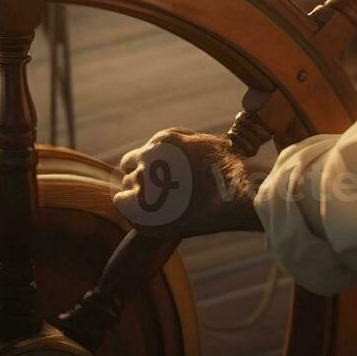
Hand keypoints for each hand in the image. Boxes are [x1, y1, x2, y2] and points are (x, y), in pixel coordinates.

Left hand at [114, 127, 264, 237]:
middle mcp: (148, 157)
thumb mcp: (209, 143)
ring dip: (138, 195)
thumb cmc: (229, 172)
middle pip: (130, 169)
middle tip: (158, 194)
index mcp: (163, 140)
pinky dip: (131, 209)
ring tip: (160, 206)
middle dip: (142, 179)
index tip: (157, 180)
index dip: (148, 168)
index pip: (140, 156)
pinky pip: (122, 204)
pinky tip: (146, 215)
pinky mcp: (141, 205)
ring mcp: (143, 181)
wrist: (234, 197)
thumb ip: (185, 142)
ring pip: (127, 186)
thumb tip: (181, 146)